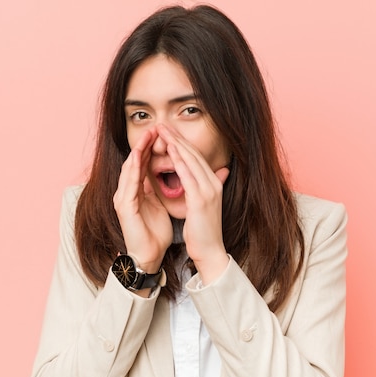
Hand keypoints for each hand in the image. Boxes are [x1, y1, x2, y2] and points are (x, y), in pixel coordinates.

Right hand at [113, 127, 172, 273]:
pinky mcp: (124, 207)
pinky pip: (128, 184)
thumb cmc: (156, 233)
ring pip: (129, 169)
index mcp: (137, 191)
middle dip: (144, 144)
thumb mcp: (162, 205)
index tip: (164, 133)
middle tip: (155, 127)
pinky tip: (138, 157)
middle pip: (134, 162)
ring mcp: (123, 198)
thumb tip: (174, 174)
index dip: (152, 148)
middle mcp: (127, 192)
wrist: (149, 255)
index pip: (143, 164)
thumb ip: (164, 189)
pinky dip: (133, 169)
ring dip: (137, 152)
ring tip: (147, 136)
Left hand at [156, 124, 229, 283]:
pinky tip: (171, 152)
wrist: (210, 252)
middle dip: (177, 138)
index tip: (168, 132)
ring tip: (163, 132)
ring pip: (191, 161)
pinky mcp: (201, 200)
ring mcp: (208, 191)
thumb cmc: (203, 232)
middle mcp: (213, 184)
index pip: (196, 158)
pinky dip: (180, 162)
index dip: (182, 143)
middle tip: (163, 125)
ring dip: (176, 145)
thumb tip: (212, 176)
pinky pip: (189, 176)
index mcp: (213, 184)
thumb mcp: (205, 207)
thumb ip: (204, 190)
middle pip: (194, 155)